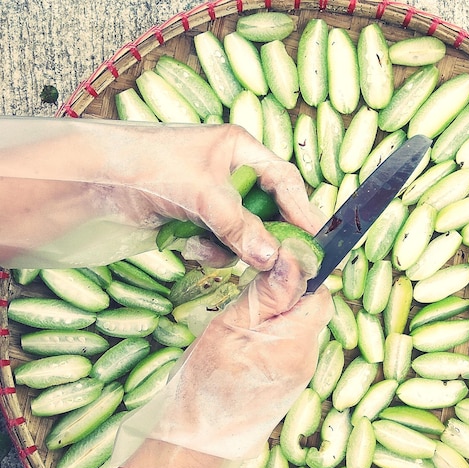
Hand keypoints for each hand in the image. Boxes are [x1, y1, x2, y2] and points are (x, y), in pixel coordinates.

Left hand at [0, 118, 322, 268]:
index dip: (302, 209)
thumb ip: (241, 227)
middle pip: (266, 211)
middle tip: (274, 262)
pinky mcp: (195, 220)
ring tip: (204, 245)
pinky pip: (219, 243)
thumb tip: (273, 257)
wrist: (96, 182)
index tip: (314, 239)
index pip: (284, 180)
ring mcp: (212, 199)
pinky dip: (207, 250)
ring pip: (243, 233)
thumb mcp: (204, 195)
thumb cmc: (150, 167)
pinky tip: (187, 246)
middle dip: (263, 236)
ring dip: (229, 247)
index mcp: (239, 148)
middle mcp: (230, 172)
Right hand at [110, 245, 332, 467]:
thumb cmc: (204, 383)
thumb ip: (267, 294)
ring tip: (244, 320)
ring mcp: (300, 374)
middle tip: (251, 294)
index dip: (301, 273)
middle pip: (311, 309)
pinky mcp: (289, 382)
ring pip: (299, 327)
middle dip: (286, 294)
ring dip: (278, 315)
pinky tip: (248, 341)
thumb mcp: (230, 327)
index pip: (319, 293)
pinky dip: (273, 335)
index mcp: (296, 343)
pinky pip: (290, 346)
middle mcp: (307, 359)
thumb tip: (294, 258)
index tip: (273, 267)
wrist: (196, 441)